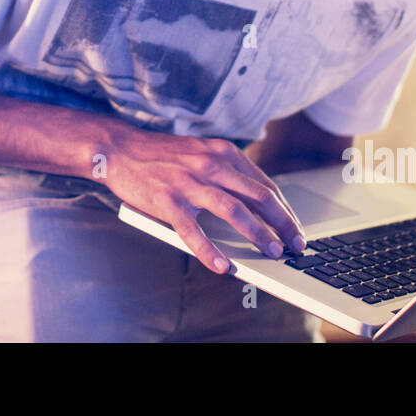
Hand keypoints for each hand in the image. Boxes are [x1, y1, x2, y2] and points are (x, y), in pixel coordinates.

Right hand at [101, 128, 307, 273]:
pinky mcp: (168, 201)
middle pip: (259, 197)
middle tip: (295, 245)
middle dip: (283, 224)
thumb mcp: (202, 153)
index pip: (265, 184)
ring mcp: (190, 183)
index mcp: (223, 153)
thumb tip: (256, 203)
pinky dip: (210, 251)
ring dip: (258, 235)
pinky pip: (194, 231)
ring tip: (272, 252)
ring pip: (234, 212)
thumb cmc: (162, 156)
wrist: (120, 149)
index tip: (295, 228)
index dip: (285, 210)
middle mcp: (211, 165)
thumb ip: (227, 172)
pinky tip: (223, 266)